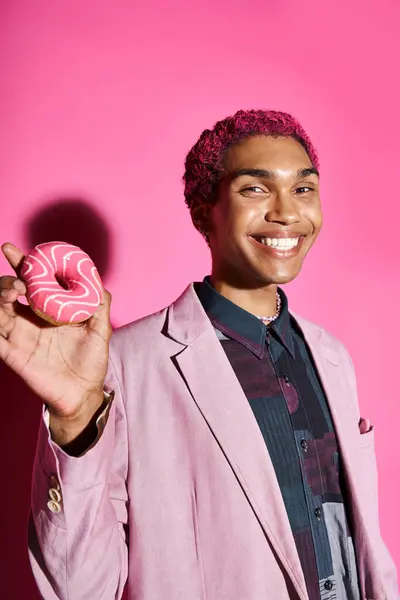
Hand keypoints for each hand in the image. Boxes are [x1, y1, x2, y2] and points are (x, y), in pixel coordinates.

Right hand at [0, 243, 111, 441]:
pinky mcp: (13, 354)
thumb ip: (99, 303)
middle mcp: (29, 320)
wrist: (84, 393)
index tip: (11, 250)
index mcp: (47, 310)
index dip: (19, 264)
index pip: (29, 282)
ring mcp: (19, 336)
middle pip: (7, 293)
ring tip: (14, 293)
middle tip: (20, 282)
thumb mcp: (100, 329)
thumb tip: (96, 279)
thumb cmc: (91, 361)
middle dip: (6, 281)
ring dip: (0, 298)